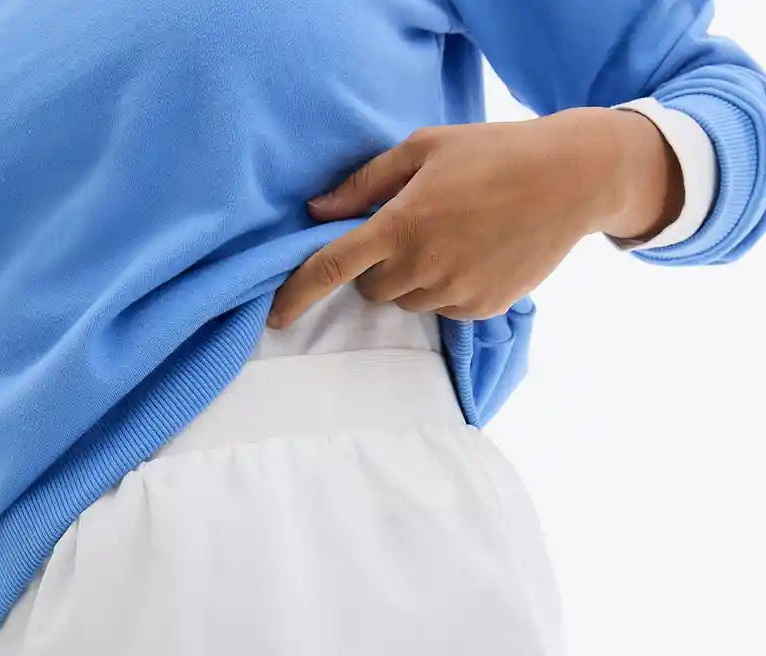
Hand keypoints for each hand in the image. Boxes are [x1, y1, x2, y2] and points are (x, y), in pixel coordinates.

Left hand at [267, 107, 681, 327]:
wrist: (571, 180)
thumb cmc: (492, 152)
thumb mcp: (425, 148)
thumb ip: (365, 183)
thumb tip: (318, 211)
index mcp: (402, 224)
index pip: (332, 267)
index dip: (298, 293)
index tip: (276, 315)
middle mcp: (423, 266)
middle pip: (372, 289)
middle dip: (378, 266)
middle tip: (412, 229)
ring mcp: (453, 293)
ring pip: (407, 302)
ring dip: (413, 278)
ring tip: (452, 236)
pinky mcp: (480, 309)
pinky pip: (442, 310)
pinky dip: (445, 288)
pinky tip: (475, 253)